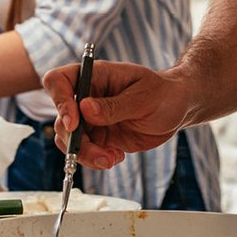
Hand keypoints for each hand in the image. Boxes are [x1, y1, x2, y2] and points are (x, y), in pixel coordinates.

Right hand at [44, 61, 191, 169]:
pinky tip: (116, 157)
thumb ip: (114, 106)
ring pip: (69, 140)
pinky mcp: (99, 137)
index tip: (73, 122)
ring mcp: (91, 119)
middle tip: (98, 152)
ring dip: (85, 154)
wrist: (177, 108)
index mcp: (95, 77)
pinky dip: (96, 160)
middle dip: (74, 139)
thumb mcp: (143, 97)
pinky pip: (85, 152)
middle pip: (60, 117)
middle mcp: (87, 97)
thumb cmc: (163, 93)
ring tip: (111, 159)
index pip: (59, 81)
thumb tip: (84, 109)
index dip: (59, 101)